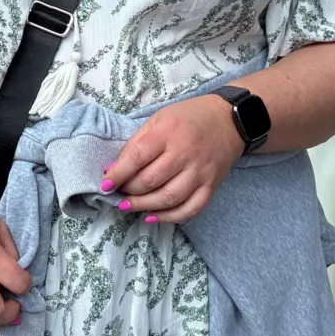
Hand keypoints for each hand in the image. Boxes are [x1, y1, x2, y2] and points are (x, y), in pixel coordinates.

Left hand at [103, 95, 243, 224]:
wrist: (229, 120)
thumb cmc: (188, 118)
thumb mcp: (158, 119)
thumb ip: (137, 143)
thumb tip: (114, 169)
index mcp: (167, 133)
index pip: (137, 157)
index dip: (118, 173)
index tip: (105, 184)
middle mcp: (185, 153)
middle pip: (151, 181)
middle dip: (129, 191)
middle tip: (118, 193)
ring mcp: (200, 172)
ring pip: (169, 198)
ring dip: (144, 206)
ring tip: (129, 206)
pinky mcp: (211, 185)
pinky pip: (191, 208)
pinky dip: (170, 217)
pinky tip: (153, 216)